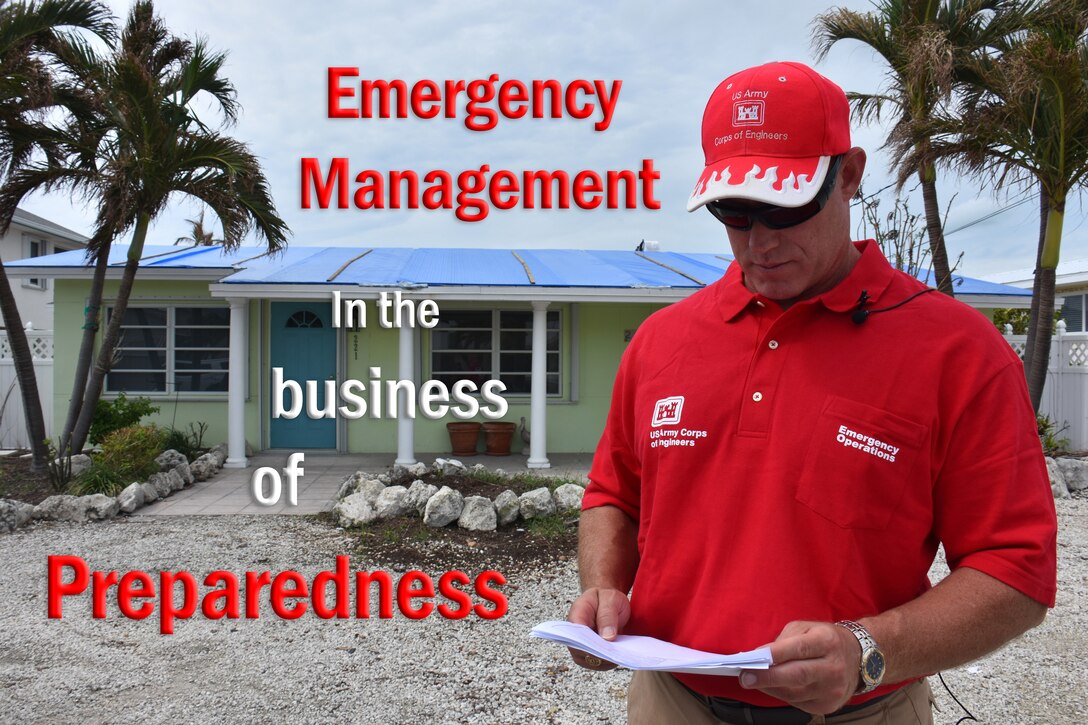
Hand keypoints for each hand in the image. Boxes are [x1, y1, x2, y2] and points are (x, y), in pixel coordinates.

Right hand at [565, 587, 630, 670]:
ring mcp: (582, 644)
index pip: (575, 635)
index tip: (605, 648)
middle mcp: (575, 633)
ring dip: (606, 660)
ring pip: (590, 661)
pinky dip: (609, 661)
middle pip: (580, 652)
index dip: (588, 645)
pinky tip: (620, 655)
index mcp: (576, 616)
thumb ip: (607, 616)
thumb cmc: (607, 597)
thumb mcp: (610, 599)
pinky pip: (599, 663)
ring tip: (620, 653)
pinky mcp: (591, 652)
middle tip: (617, 652)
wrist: (607, 600)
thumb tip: (607, 638)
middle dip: (599, 655)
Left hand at [739, 620, 860, 713]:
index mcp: (827, 642)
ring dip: (770, 687)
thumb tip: (760, 656)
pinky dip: (781, 694)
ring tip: (753, 681)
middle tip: (745, 678)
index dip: (774, 655)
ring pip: (795, 692)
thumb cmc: (825, 639)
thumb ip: (783, 641)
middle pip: (797, 675)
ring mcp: (832, 689)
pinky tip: (772, 686)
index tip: (752, 658)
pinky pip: (798, 702)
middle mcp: (833, 667)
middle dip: (767, 677)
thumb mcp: (807, 628)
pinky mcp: (828, 705)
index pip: (799, 649)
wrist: (858, 658)